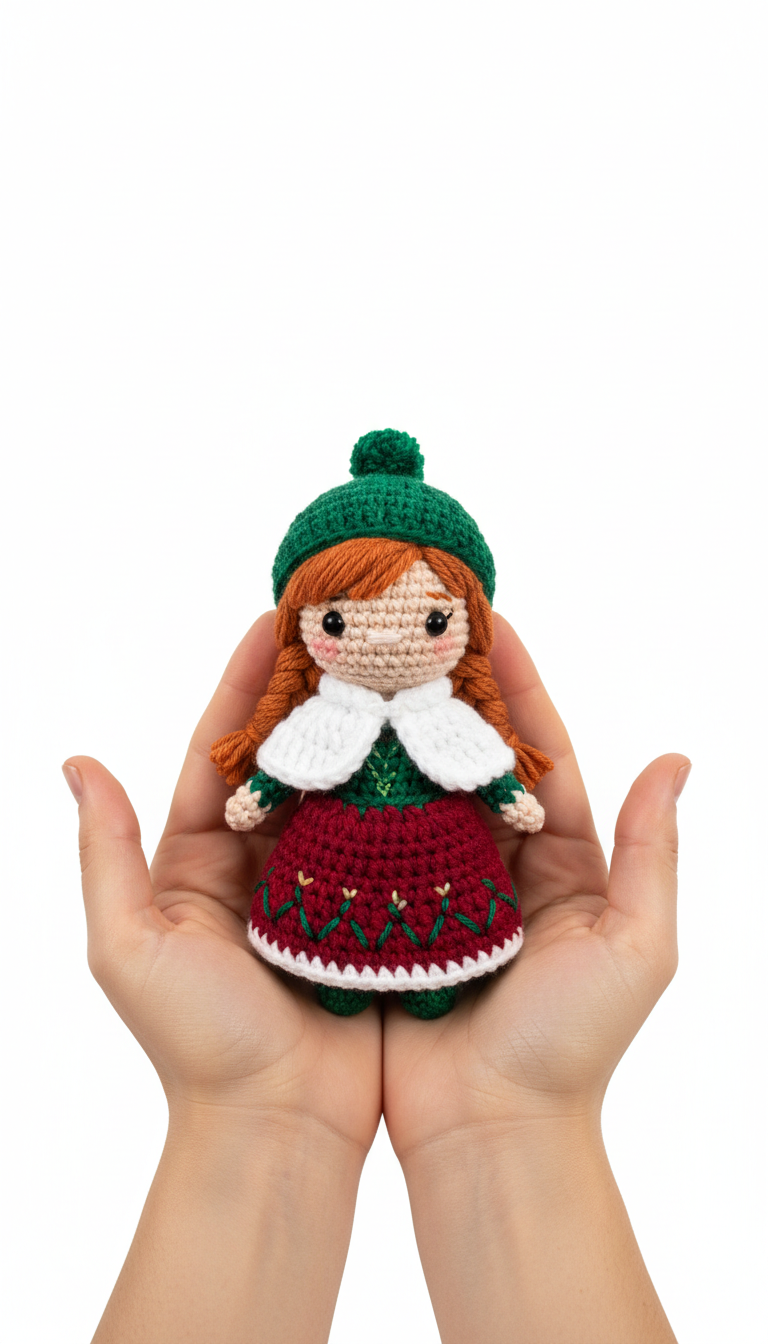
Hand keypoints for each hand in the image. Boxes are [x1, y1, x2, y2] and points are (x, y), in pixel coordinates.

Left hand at [66, 612, 381, 1154]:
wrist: (280, 1129)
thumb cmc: (197, 1044)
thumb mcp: (128, 945)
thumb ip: (105, 853)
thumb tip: (76, 761)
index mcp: (201, 853)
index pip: (223, 745)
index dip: (246, 681)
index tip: (275, 616)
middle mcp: (266, 856)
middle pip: (294, 752)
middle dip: (322, 688)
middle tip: (356, 623)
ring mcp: (327, 880)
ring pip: (352, 783)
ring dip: (376, 727)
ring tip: (408, 663)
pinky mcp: (379, 908)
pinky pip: (400, 834)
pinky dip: (420, 789)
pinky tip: (449, 744)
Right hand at [384, 612, 687, 1156]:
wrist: (491, 1135)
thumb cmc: (573, 1047)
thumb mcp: (635, 946)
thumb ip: (651, 852)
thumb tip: (677, 758)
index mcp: (557, 857)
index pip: (535, 748)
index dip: (516, 683)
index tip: (489, 617)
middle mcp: (492, 860)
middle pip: (463, 756)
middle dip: (438, 689)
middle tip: (406, 622)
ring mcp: (431, 884)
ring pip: (405, 787)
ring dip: (382, 730)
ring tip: (353, 663)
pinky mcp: (378, 914)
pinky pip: (357, 841)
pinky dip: (338, 794)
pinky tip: (312, 746)